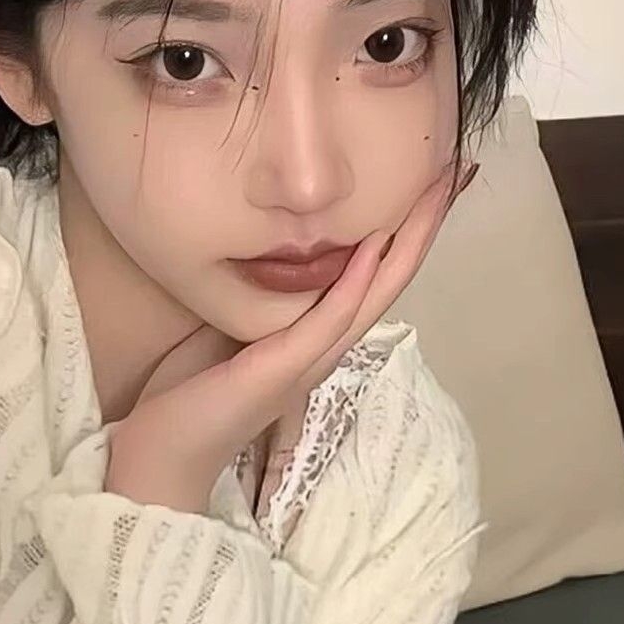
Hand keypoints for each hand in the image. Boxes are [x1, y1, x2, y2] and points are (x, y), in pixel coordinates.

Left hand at [105, 161, 476, 512]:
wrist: (165, 450)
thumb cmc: (192, 389)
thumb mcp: (230, 323)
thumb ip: (259, 293)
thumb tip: (266, 246)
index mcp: (313, 333)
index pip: (371, 272)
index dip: (402, 227)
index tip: (429, 181)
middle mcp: (323, 345)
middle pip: (389, 277)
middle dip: (422, 225)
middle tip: (458, 173)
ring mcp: (309, 359)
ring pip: (373, 294)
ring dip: (405, 244)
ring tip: (434, 198)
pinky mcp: (284, 370)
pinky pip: (328, 321)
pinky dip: (353, 284)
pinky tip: (372, 246)